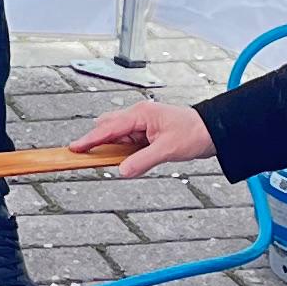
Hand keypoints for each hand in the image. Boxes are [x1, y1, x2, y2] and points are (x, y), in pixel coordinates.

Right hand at [69, 99, 213, 177]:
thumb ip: (142, 161)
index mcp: (140, 115)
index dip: (89, 139)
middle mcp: (138, 116)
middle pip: (107, 129)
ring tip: (112, 162)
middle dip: (98, 144)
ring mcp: (141, 124)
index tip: (74, 148)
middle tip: (87, 159)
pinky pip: (127, 142)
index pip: (107, 128)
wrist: (212, 131)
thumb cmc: (193, 132)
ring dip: (113, 150)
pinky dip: (123, 152)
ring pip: (117, 137)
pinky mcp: (146, 133)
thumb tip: (122, 171)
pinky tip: (127, 160)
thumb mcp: (167, 150)